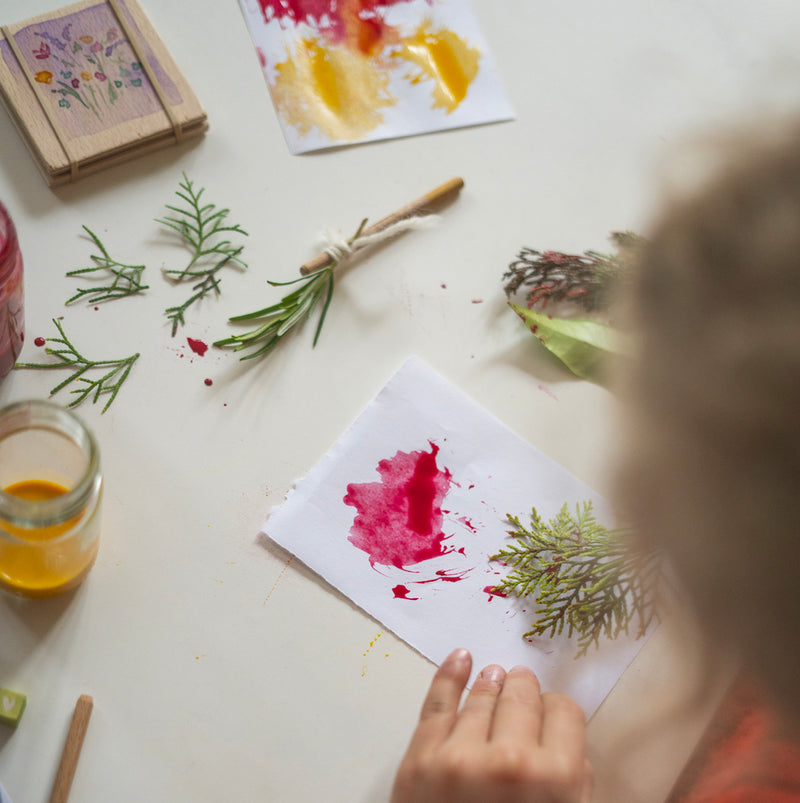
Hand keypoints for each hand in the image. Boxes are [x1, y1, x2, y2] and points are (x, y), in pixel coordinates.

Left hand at [391, 648, 592, 802]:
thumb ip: (575, 786)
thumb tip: (566, 743)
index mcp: (556, 780)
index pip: (564, 711)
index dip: (558, 711)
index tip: (551, 715)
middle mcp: (509, 759)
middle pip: (523, 696)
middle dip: (525, 690)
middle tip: (523, 685)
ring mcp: (458, 755)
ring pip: (483, 696)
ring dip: (493, 684)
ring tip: (496, 675)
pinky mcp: (419, 759)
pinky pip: (437, 702)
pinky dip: (450, 674)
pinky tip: (462, 658)